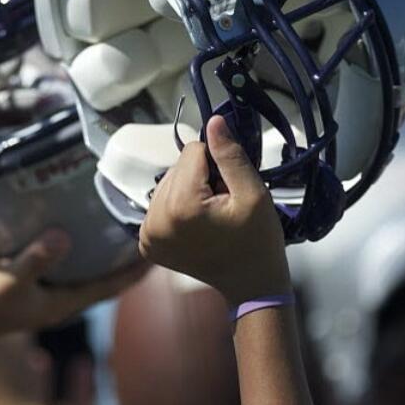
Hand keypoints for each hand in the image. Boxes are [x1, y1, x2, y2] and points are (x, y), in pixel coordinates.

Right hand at [0, 233, 145, 338]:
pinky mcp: (24, 285)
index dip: (135, 271)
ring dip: (96, 253)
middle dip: (121, 258)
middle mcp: (57, 301)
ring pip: (80, 273)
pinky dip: (69, 250)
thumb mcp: (8, 278)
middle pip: (101, 279)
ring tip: (110, 225)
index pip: (110, 288)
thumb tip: (64, 237)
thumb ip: (36, 258)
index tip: (157, 249)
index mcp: (62, 304)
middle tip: (139, 230)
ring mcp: (41, 295)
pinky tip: (68, 228)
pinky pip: (57, 266)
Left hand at [138, 114, 289, 304]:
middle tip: (222, 202)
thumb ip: (230, 155)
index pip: (192, 152)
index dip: (217, 163)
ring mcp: (148, 234)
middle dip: (201, 177)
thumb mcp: (253, 193)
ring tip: (211, 214)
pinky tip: (196, 224)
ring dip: (189, 190)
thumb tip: (213, 120)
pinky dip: (178, 207)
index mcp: (181, 206)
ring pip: (167, 184)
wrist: (250, 284)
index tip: (230, 187)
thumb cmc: (258, 240)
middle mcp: (156, 220)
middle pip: (176, 168)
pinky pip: (160, 205)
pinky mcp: (146, 243)